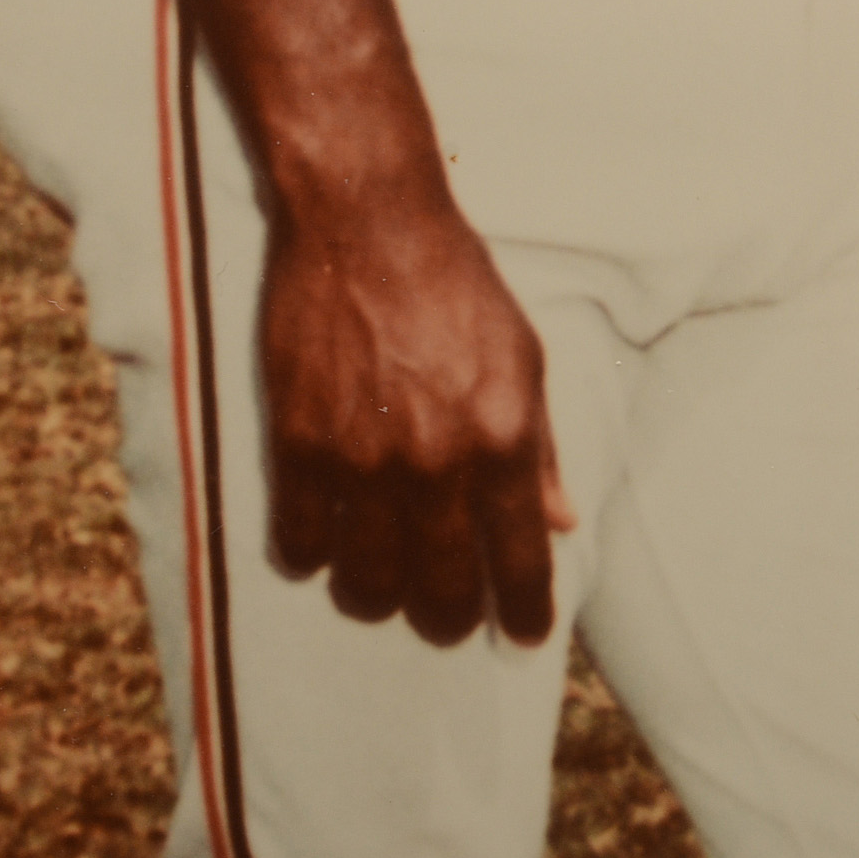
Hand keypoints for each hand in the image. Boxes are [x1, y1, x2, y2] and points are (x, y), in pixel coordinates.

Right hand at [259, 196, 575, 646]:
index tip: (522, 634)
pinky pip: (299, 541)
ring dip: (374, 598)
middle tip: (442, 619)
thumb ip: (540, 447)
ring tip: (377, 588)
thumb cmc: (454, 283)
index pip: (522, 564)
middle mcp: (436, 464)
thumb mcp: (522, 359)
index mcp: (503, 441)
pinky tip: (318, 548)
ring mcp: (363, 460)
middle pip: (441, 593)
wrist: (365, 222)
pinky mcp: (299, 444)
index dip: (525, 614)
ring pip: (366, 583)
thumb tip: (559, 521)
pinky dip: (309, 557)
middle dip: (446, 621)